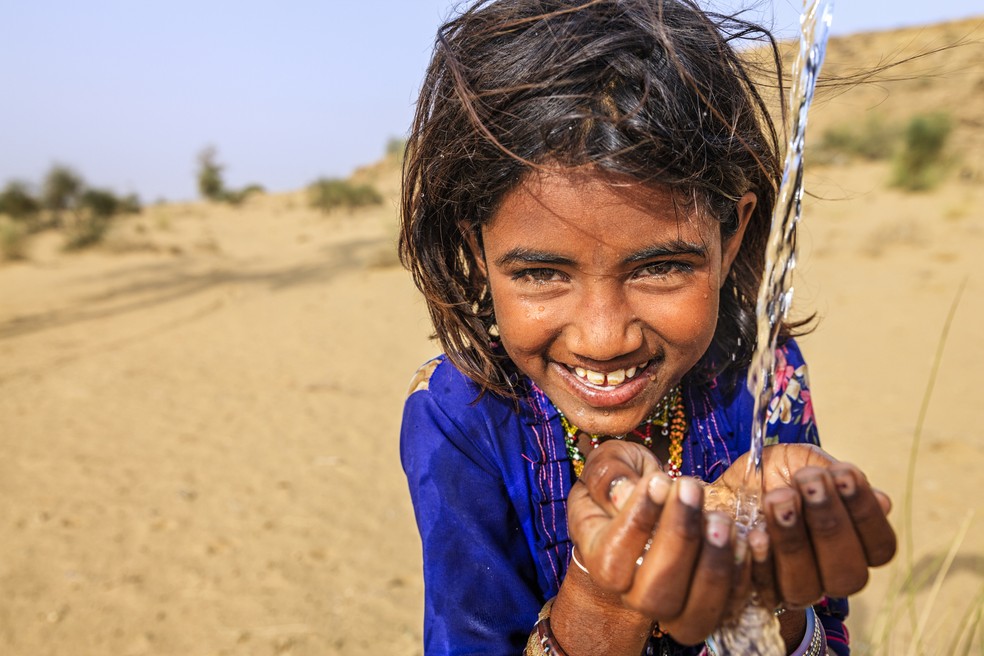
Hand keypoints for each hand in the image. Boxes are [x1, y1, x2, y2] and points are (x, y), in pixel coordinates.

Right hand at [567, 441, 748, 644]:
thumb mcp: (609, 464)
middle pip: (654, 596)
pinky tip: (746, 537)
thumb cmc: (625, 482)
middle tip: (692, 490)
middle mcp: (633, 594)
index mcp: (601, 560)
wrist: (652, 502)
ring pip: (692, 615)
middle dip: (678, 540)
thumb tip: (624, 493)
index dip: (637, 523)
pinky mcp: (710, 607)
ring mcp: (673, 608)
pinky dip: (742, 575)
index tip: (658, 482)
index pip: (612, 561)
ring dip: (713, 564)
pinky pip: (730, 607)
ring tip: (721, 517)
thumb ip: (608, 474)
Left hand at [712, 444, 896, 608]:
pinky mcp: (757, 595)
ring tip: (778, 498)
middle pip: (849, 574)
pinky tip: (754, 532)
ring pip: (806, 586)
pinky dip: (761, 560)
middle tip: (809, 483)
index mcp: (855, 545)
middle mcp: (831, 575)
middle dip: (830, 524)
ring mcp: (795, 590)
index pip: (880, 547)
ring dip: (794, 540)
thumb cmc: (772, 474)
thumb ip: (835, 478)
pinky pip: (764, 591)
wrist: (723, 487)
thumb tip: (883, 502)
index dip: (865, 513)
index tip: (842, 474)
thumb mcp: (802, 462)